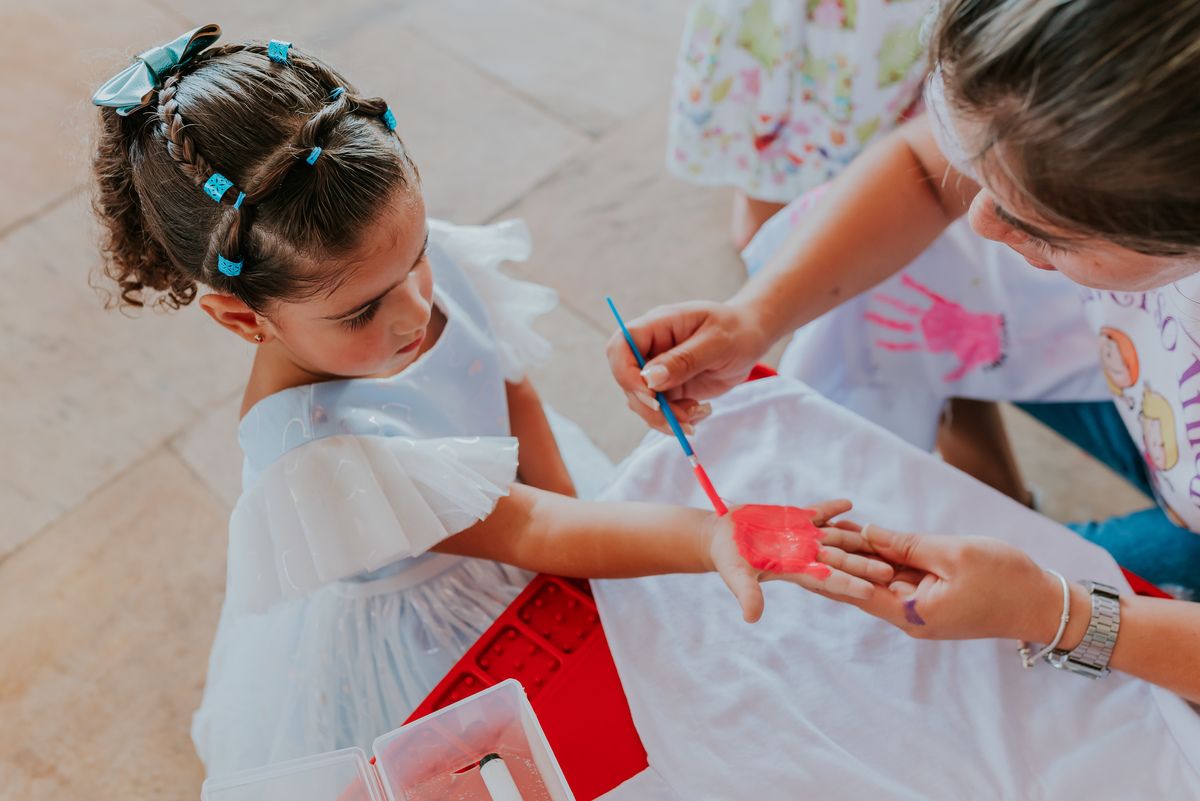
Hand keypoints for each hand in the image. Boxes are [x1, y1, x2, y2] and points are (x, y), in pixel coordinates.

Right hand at [606, 301, 769, 434]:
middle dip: (650, 407)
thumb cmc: (737, 330)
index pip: (621, 345)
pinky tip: (701, 411)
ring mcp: (658, 370)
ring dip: (665, 417)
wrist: (752, 338)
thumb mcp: (717, 342)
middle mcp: (651, 348)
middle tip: (680, 420)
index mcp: (658, 326)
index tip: (651, 397)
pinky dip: (677, 419)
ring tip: (697, 413)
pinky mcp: (669, 388)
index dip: (626, 373)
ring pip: (642, 402)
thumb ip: (684, 359)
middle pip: (627, 381)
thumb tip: (649, 379)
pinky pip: (661, 411)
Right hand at [705, 499, 894, 623]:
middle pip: (841, 559)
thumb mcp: (736, 575)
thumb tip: (751, 618)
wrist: (721, 537)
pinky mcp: (795, 517)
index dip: (849, 584)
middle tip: (891, 572)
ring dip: (858, 536)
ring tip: (882, 537)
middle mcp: (804, 553)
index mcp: (795, 569)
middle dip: (865, 565)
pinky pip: (819, 511)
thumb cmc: (728, 558)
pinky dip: (833, 508)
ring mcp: (803, 535)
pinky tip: (849, 503)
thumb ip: (747, 594)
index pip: (828, 579)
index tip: (871, 592)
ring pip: (836, 535)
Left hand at [818, 524, 1072, 642]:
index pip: (858, 591)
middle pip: (862, 585)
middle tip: (803, 537)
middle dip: (834, 561)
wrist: (1043, 603)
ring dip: (853, 555)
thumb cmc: (1005, 579)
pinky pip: (897, 575)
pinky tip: (859, 534)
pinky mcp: (930, 597)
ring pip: (877, 578)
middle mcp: (910, 615)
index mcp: (913, 613)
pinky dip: (879, 556)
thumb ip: (907, 544)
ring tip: (821, 530)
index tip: (801, 555)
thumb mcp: (953, 554)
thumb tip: (870, 532)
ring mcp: (919, 607)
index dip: (829, 570)